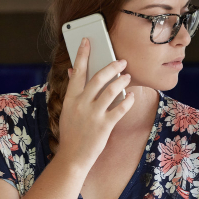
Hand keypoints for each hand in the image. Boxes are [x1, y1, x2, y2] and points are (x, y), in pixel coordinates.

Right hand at [55, 38, 133, 169]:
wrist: (72, 158)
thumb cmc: (72, 133)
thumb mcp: (68, 111)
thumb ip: (73, 92)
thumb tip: (73, 71)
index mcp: (70, 99)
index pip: (77, 71)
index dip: (82, 54)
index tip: (87, 41)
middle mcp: (81, 104)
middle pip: (98, 78)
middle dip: (111, 66)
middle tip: (122, 61)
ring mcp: (92, 115)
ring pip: (110, 91)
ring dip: (122, 81)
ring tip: (128, 77)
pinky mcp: (104, 126)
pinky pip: (120, 109)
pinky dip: (127, 100)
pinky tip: (131, 95)